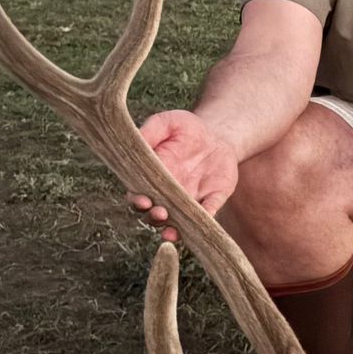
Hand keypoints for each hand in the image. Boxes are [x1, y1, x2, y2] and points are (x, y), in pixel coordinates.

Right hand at [127, 110, 238, 242]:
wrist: (217, 135)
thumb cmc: (186, 128)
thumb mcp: (167, 122)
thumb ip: (150, 131)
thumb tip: (135, 140)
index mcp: (152, 176)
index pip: (138, 193)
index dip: (137, 199)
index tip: (141, 199)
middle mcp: (167, 194)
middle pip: (153, 214)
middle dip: (153, 216)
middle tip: (159, 212)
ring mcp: (188, 200)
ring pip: (177, 222)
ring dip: (173, 229)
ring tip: (171, 231)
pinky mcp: (210, 201)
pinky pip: (207, 214)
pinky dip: (205, 220)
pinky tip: (203, 222)